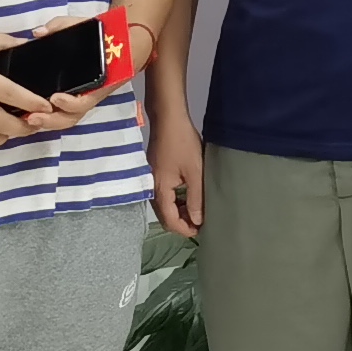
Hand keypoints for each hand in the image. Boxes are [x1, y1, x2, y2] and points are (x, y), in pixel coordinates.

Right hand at [147, 102, 206, 238]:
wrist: (168, 119)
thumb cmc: (183, 144)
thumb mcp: (195, 172)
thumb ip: (195, 198)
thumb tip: (197, 221)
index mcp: (160, 191)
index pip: (169, 221)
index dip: (185, 230)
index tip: (201, 231)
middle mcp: (151, 189)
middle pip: (164, 216)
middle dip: (181, 222)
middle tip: (200, 221)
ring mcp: (151, 181)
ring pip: (163, 206)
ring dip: (179, 211)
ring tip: (196, 210)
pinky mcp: (154, 174)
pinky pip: (163, 195)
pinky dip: (175, 200)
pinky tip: (187, 196)